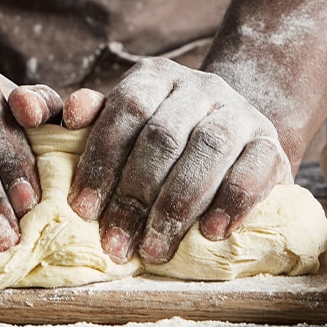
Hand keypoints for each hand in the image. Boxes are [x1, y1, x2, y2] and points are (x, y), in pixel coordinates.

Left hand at [65, 58, 290, 264]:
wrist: (235, 138)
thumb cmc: (165, 140)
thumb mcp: (127, 124)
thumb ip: (91, 121)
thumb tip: (55, 114)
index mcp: (156, 76)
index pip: (127, 109)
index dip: (102, 159)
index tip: (83, 210)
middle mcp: (200, 86)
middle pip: (163, 135)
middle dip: (134, 195)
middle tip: (114, 244)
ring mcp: (240, 112)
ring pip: (207, 150)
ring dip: (176, 206)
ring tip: (154, 250)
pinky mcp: (271, 144)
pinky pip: (253, 170)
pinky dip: (230, 203)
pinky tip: (210, 234)